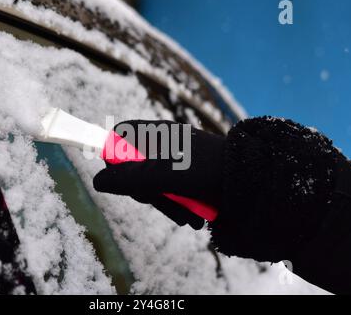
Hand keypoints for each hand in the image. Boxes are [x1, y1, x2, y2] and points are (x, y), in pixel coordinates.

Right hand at [93, 120, 225, 229]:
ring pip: (153, 184)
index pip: (121, 136)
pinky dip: (179, 206)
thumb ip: (127, 179)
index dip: (114, 156)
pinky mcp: (188, 177)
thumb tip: (97, 180)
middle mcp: (164, 145)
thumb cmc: (207, 172)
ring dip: (166, 204)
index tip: (120, 178)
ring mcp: (176, 161)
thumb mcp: (163, 176)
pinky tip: (193, 215)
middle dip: (145, 190)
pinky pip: (171, 192)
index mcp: (157, 135)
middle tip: (159, 199)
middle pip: (134, 166)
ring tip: (185, 215)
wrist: (253, 182)